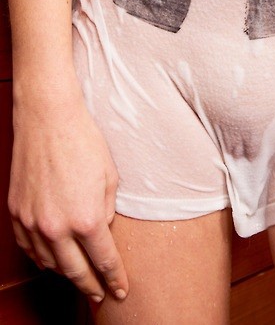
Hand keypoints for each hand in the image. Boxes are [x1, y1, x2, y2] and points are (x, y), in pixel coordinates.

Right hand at [8, 88, 128, 303]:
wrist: (48, 118)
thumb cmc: (83, 142)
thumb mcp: (110, 177)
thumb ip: (107, 210)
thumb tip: (101, 229)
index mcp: (86, 219)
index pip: (104, 260)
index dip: (114, 278)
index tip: (120, 290)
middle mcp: (57, 227)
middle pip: (75, 270)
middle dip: (90, 285)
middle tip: (100, 294)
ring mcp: (32, 222)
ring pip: (49, 262)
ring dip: (65, 273)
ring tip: (77, 278)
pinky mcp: (16, 212)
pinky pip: (28, 246)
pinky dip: (40, 257)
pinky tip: (49, 259)